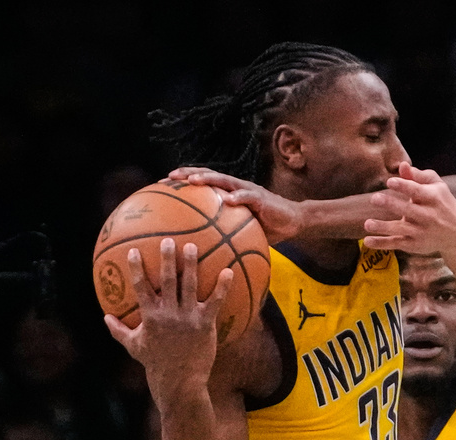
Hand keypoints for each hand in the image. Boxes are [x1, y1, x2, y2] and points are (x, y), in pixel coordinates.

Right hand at [105, 238, 232, 407]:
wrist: (179, 382)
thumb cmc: (156, 363)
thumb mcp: (133, 346)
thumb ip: (119, 330)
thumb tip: (105, 317)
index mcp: (150, 316)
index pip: (140, 288)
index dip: (136, 268)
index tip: (134, 251)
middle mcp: (168, 314)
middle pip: (166, 281)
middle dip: (167, 259)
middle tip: (169, 240)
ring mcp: (188, 318)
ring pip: (189, 286)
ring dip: (191, 265)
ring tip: (193, 246)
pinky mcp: (205, 324)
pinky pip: (216, 301)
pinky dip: (222, 286)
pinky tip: (229, 271)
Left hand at [168, 167, 302, 243]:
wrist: (294, 221)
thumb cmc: (266, 227)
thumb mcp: (241, 230)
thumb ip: (224, 233)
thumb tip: (202, 250)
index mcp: (228, 193)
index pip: (202, 183)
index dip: (182, 181)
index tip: (162, 184)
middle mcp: (235, 187)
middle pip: (208, 175)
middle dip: (187, 174)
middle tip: (169, 177)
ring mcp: (248, 190)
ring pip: (224, 180)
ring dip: (208, 179)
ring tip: (193, 181)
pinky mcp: (262, 198)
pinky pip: (248, 196)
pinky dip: (238, 197)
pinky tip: (229, 200)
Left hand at [364, 163, 455, 254]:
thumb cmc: (442, 203)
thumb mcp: (436, 187)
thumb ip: (418, 176)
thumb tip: (401, 165)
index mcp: (434, 198)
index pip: (417, 191)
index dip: (404, 186)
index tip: (390, 182)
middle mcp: (429, 216)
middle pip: (408, 210)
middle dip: (392, 204)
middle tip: (375, 198)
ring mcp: (421, 232)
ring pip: (401, 229)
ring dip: (384, 227)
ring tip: (367, 223)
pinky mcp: (415, 244)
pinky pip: (397, 244)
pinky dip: (382, 244)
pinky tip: (367, 241)